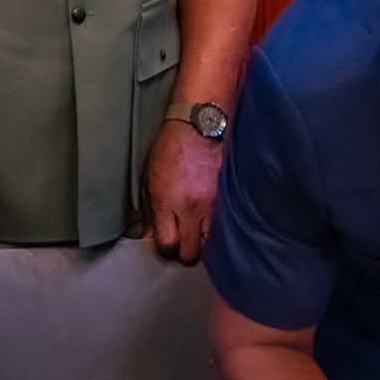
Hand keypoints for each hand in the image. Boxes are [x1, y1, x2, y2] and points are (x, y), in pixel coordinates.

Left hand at [144, 121, 222, 263]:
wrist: (201, 126)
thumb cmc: (171, 147)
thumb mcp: (150, 177)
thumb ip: (151, 209)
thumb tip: (153, 234)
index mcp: (166, 202)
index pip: (167, 245)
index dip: (165, 250)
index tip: (166, 244)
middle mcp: (190, 208)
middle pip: (191, 253)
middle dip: (185, 253)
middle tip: (183, 244)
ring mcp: (213, 205)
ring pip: (212, 245)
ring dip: (204, 244)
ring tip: (200, 234)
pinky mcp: (229, 199)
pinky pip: (225, 226)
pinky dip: (219, 230)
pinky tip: (214, 223)